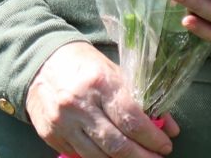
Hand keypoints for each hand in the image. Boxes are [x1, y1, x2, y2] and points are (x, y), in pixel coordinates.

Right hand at [25, 42, 178, 157]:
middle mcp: (78, 104)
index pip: (132, 121)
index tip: (165, 146)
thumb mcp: (116, 74)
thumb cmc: (84, 66)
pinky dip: (98, 157)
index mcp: (99, 83)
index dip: (153, 139)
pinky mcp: (51, 134)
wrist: (41, 62)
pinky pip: (79, 156)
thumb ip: (142, 101)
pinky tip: (109, 153)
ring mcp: (62, 122)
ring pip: (99, 157)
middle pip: (118, 145)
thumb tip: (170, 128)